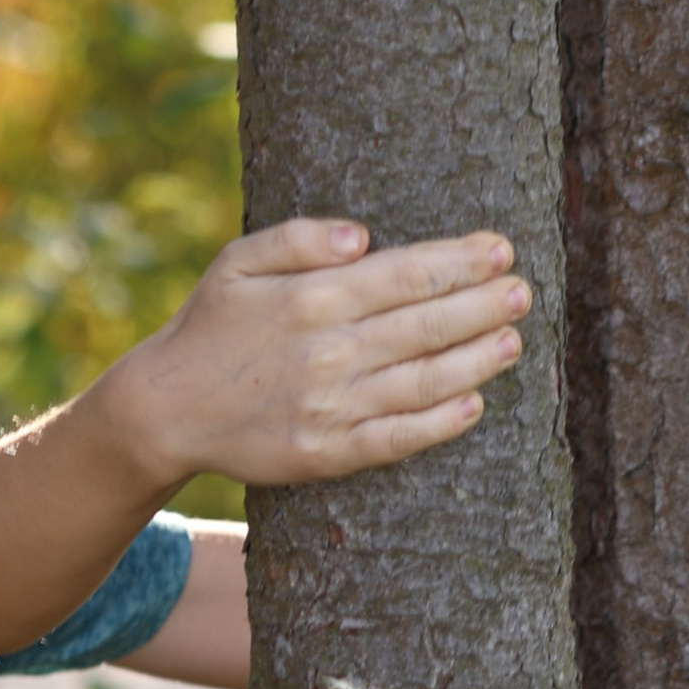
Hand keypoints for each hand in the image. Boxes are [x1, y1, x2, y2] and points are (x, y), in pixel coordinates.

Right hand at [99, 221, 527, 493]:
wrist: (166, 410)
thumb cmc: (209, 327)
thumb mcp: (236, 263)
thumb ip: (298, 238)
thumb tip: (363, 235)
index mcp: (311, 298)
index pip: (406, 274)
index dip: (461, 261)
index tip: (500, 249)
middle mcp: (328, 352)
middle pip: (427, 324)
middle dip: (484, 304)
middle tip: (522, 291)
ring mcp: (331, 407)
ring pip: (425, 380)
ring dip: (478, 359)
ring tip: (513, 340)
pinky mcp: (328, 453)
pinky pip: (398, 437)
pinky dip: (441, 423)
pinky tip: (473, 405)